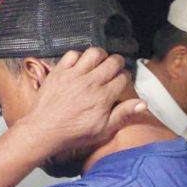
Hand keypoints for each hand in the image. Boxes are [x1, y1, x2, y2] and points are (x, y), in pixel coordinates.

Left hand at [18, 48, 145, 158]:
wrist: (43, 131)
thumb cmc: (72, 133)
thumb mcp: (103, 130)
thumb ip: (123, 115)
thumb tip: (142, 104)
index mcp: (103, 97)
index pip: (123, 78)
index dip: (125, 78)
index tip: (122, 82)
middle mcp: (90, 82)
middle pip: (113, 61)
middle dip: (118, 64)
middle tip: (115, 69)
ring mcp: (73, 75)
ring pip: (94, 53)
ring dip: (100, 56)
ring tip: (100, 63)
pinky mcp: (59, 72)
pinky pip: (72, 54)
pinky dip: (78, 56)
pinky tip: (80, 65)